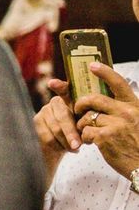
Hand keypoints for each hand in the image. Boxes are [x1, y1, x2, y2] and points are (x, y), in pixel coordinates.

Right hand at [34, 79, 79, 174]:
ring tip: (74, 148)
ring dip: (66, 141)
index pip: (64, 90)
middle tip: (78, 144)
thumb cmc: (75, 138)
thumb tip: (89, 122)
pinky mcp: (34, 123)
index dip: (59, 86)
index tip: (52, 83)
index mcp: (69, 101)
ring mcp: (42, 112)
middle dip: (71, 131)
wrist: (58, 153)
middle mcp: (54, 103)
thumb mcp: (84, 128)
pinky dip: (57, 145)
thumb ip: (85, 121)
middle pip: (62, 115)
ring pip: (55, 127)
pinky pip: (47, 136)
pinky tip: (64, 149)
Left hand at [74, 63, 138, 179]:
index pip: (119, 83)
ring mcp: (115, 124)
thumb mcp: (137, 121)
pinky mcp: (105, 137)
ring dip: (83, 125)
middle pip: (93, 99)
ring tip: (90, 133)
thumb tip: (102, 104)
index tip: (93, 65)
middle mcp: (126, 112)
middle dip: (80, 104)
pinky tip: (92, 143)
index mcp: (134, 106)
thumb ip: (123, 111)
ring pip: (86, 117)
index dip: (105, 72)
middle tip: (77, 110)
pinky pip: (85, 131)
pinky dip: (84, 137)